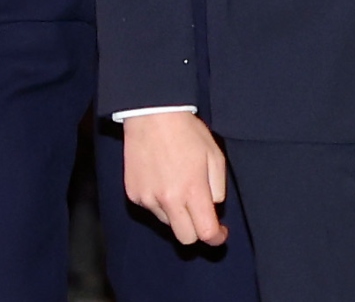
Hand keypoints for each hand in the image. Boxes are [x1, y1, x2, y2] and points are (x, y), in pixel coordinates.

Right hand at [121, 112, 228, 246]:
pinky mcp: (134, 194)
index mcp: (193, 191)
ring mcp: (148, 199)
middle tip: (202, 215)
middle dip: (197, 231)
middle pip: (185, 237)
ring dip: (177, 213)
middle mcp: (168, 200)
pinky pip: (151, 208)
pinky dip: (160, 202)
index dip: (216, 237)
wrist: (152, 117)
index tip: (220, 233)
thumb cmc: (187, 133)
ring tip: (178, 185)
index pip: (205, 232)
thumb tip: (213, 206)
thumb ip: (217, 187)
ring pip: (167, 222)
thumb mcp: (215, 156)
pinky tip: (162, 179)